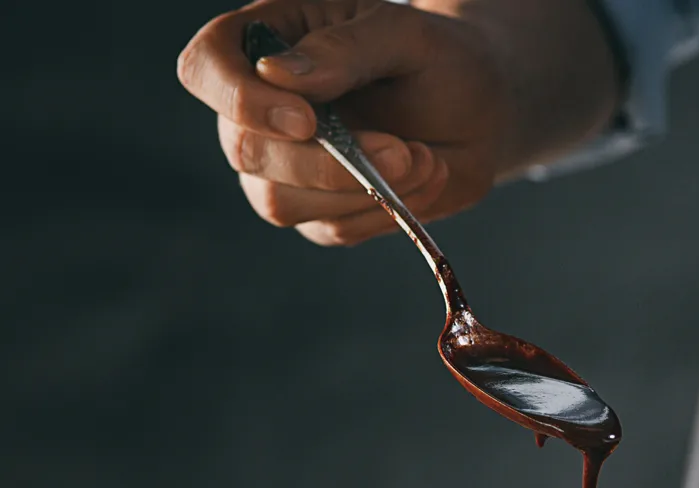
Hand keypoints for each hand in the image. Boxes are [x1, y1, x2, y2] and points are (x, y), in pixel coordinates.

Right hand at [178, 0, 617, 246]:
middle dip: (326, 163)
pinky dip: (384, 212)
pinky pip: (332, 230)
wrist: (482, 111)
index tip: (307, 119)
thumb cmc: (438, 59)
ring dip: (361, 191)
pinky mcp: (321, 213)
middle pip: (246, 151)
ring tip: (425, 158)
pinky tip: (425, 176)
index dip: (238, 99)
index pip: (206, 68)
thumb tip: (279, 76)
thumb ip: (346, 50)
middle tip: (403, 149)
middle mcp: (262, 108)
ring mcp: (286, 167)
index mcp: (268, 43)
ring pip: (280, 202)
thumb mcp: (406, 35)